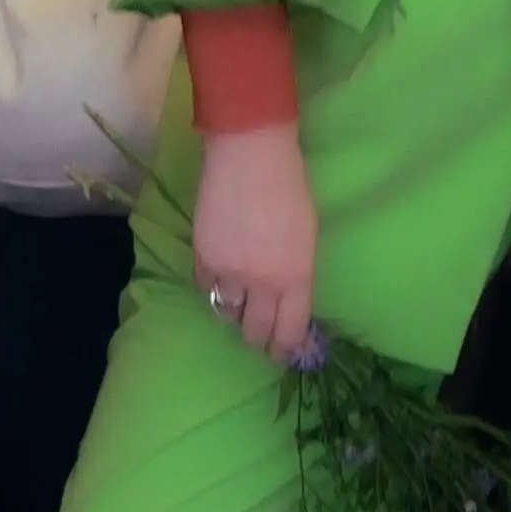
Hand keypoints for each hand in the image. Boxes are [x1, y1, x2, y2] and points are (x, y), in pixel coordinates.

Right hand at [193, 118, 319, 363]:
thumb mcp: (306, 238)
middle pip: (255, 330)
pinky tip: (219, 277)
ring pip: (227, 312)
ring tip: (237, 305)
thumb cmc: (291, 189)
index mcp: (296, 278)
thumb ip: (297, 273)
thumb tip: (286, 301)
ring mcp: (230, 273)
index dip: (283, 349)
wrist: (251, 157)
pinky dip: (213, 286)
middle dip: (257, 338)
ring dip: (233, 312)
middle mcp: (263, 284)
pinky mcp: (204, 258)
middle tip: (257, 338)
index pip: (289, 331)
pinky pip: (206, 287)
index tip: (280, 354)